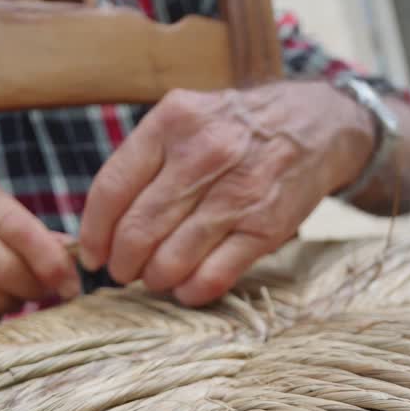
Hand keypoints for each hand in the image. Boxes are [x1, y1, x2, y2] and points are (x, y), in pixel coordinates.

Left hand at [78, 82, 376, 306]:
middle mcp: (204, 154)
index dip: (94, 232)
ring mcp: (238, 193)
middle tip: (124, 272)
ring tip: (155, 278)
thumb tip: (102, 225)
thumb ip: (144, 160)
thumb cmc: (235, 129)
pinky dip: (191, 291)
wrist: (315, 125)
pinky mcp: (265, 226)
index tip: (93, 254)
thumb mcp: (186, 118)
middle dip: (122, 263)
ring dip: (154, 280)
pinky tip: (186, 288)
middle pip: (138, 230)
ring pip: (171, 259)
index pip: (112, 189)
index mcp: (172, 122)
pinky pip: (212, 276)